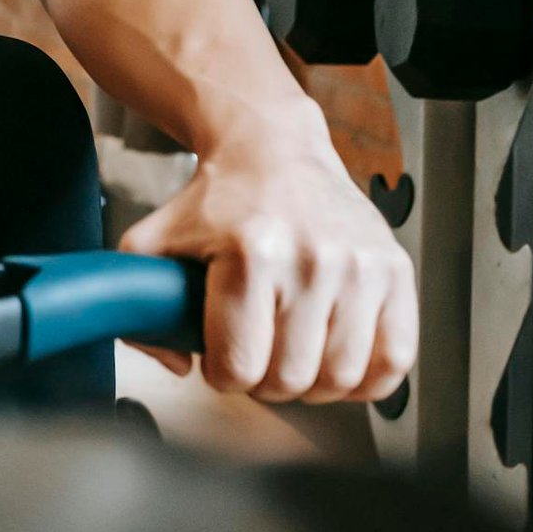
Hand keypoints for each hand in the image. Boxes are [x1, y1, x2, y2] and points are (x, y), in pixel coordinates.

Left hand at [117, 121, 416, 403]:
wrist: (273, 148)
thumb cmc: (216, 200)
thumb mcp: (154, 241)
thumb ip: (137, 304)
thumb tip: (178, 362)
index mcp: (250, 253)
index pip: (240, 367)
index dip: (222, 375)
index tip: (221, 357)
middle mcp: (311, 258)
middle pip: (291, 379)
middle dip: (265, 381)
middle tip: (258, 354)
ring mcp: (359, 265)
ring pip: (341, 377)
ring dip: (313, 384)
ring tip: (293, 355)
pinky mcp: (395, 269)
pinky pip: (395, 358)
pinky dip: (368, 379)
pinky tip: (337, 359)